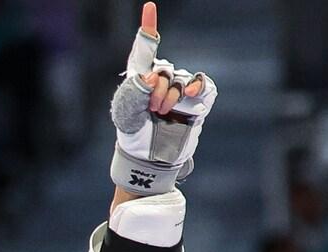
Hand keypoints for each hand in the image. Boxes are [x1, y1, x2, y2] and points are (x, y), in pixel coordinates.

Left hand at [109, 3, 216, 195]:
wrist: (151, 159)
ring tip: (164, 113)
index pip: (145, 49)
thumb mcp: (125, 116)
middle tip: (152, 110)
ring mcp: (180, 90)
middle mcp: (161, 80)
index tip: (149, 6)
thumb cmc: (134, 137)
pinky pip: (202, 83)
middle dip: (156, 90)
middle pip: (163, 69)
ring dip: (171, 95)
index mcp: (140, 79)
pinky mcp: (197, 100)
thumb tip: (151, 79)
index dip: (148, 26)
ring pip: (180, 79)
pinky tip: (189, 97)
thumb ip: (133, 94)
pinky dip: (197, 88)